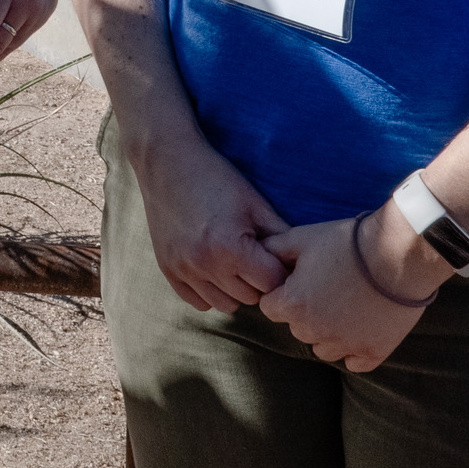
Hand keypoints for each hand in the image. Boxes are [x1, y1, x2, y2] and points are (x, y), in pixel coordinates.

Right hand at [132, 130, 294, 312]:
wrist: (166, 161)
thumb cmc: (216, 178)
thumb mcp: (254, 203)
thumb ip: (281, 237)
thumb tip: (303, 264)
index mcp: (230, 247)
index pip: (272, 283)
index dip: (279, 270)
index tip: (274, 255)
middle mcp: (204, 264)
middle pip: (251, 298)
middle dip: (258, 280)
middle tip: (254, 255)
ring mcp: (183, 269)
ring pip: (226, 306)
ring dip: (235, 289)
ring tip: (233, 262)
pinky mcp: (167, 269)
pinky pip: (199, 302)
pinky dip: (210, 291)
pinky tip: (213, 267)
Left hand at [258, 214, 440, 371]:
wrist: (398, 252)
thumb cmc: (347, 242)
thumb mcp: (302, 237)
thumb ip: (273, 248)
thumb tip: (257, 250)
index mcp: (294, 305)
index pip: (270, 308)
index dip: (281, 292)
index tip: (298, 280)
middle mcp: (316, 331)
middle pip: (296, 328)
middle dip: (303, 311)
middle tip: (325, 288)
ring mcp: (347, 344)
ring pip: (322, 348)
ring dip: (326, 333)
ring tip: (343, 307)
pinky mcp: (375, 351)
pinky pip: (354, 363)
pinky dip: (354, 351)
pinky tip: (360, 329)